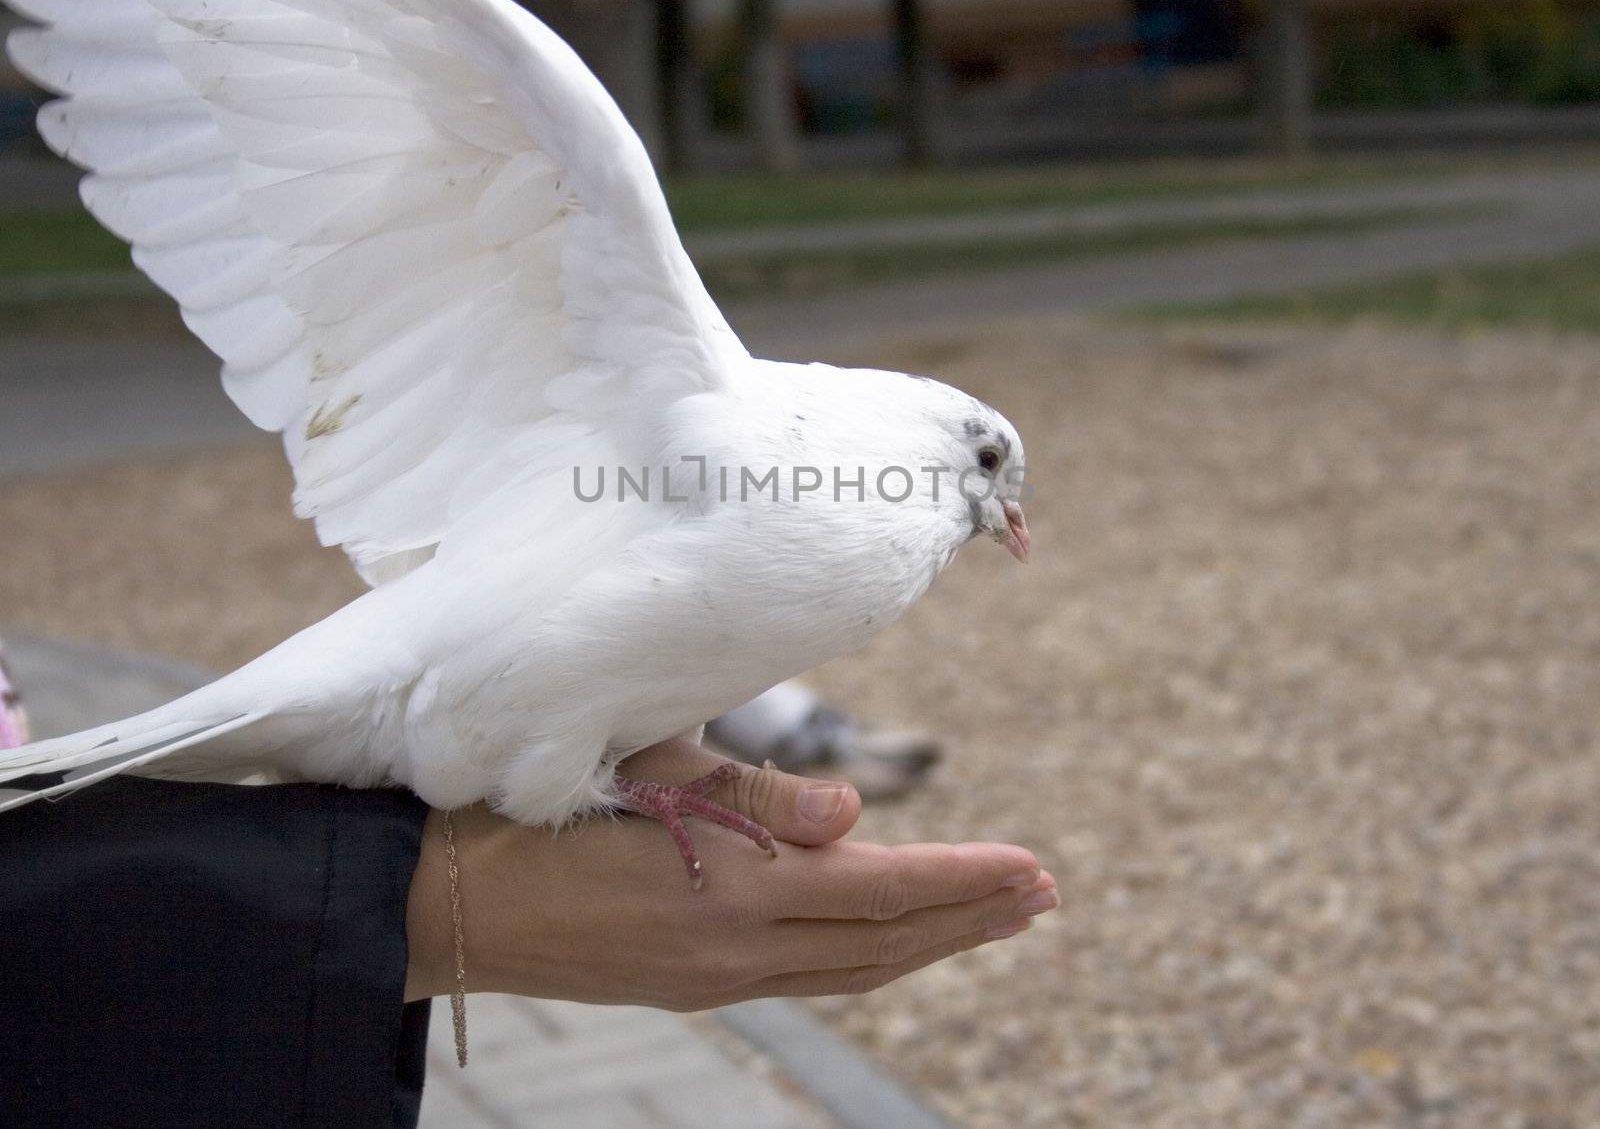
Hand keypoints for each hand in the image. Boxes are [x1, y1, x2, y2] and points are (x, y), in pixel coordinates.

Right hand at [405, 737, 1057, 1008]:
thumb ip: (755, 799)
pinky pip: (809, 975)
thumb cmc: (534, 808)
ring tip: (993, 916)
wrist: (444, 901)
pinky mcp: (691, 984)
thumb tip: (854, 813)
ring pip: (852, 967)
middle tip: (1042, 894)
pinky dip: (868, 954)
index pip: (879, 886)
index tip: (1033, 868)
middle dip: (970, 915)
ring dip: (930, 941)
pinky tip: (888, 937)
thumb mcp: (643, 770)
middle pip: (884, 938)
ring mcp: (713, 976)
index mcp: (729, 886)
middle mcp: (734, 947)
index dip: (963, 879)